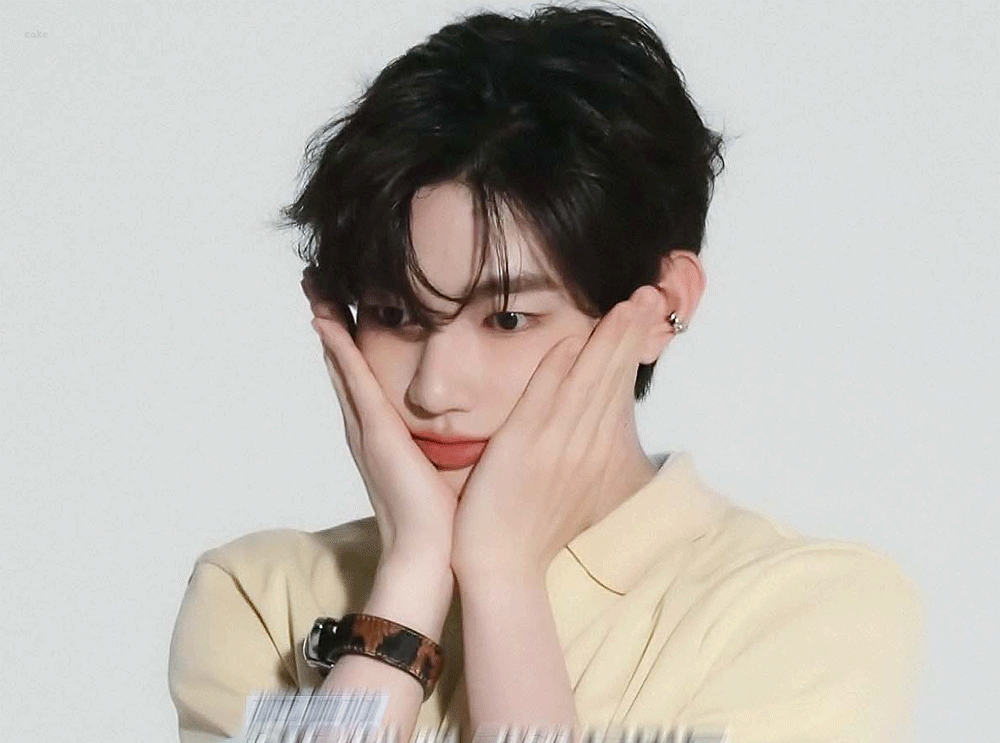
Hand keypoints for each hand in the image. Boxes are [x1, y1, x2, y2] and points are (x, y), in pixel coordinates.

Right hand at [302, 270, 455, 564]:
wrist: (434, 553)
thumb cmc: (446, 518)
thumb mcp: (448, 468)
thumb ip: (451, 443)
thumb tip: (472, 423)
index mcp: (384, 435)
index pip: (363, 377)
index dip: (350, 342)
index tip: (344, 306)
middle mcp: (367, 428)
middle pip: (343, 364)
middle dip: (331, 325)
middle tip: (315, 285)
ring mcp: (367, 429)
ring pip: (343, 366)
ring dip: (328, 328)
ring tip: (314, 290)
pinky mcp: (376, 433)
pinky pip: (354, 381)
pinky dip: (339, 351)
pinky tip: (329, 321)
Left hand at [450, 284, 665, 580]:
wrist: (503, 562)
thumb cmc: (539, 525)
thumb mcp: (585, 487)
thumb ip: (601, 452)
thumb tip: (614, 424)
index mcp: (598, 449)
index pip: (619, 386)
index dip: (632, 347)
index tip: (649, 312)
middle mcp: (584, 443)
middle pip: (611, 376)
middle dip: (631, 333)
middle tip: (651, 294)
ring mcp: (555, 443)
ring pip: (588, 380)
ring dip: (608, 341)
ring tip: (628, 305)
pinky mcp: (524, 446)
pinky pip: (545, 398)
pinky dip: (558, 369)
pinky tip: (572, 339)